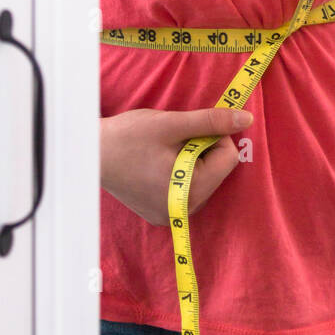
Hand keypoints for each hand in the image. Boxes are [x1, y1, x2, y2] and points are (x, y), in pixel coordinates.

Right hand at [100, 106, 252, 226]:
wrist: (88, 154)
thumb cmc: (129, 137)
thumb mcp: (173, 124)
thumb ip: (212, 122)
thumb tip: (246, 119)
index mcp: (191, 191)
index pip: (229, 157)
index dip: (213, 136)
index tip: (189, 130)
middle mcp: (184, 211)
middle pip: (218, 170)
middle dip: (202, 149)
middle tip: (173, 141)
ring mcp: (171, 215)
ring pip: (203, 178)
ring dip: (192, 159)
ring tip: (163, 152)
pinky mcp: (159, 212)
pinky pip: (187, 188)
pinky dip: (180, 171)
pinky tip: (157, 163)